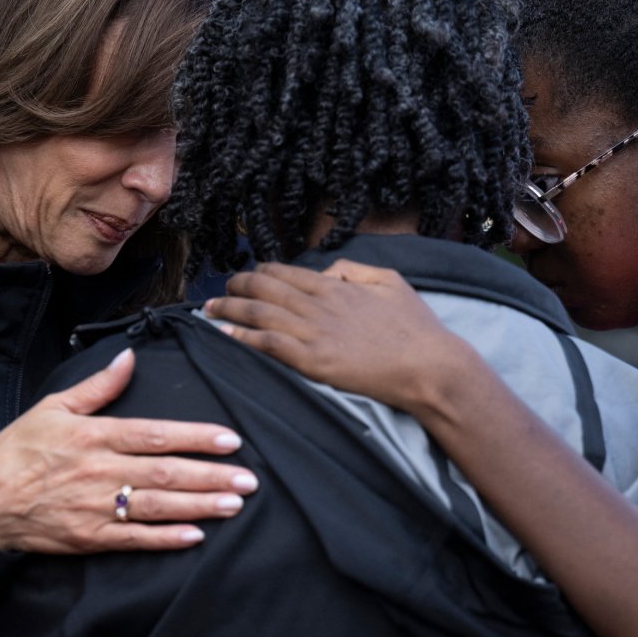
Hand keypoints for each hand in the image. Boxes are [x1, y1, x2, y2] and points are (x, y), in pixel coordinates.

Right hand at [0, 348, 258, 552]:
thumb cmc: (17, 452)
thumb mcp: (53, 408)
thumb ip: (96, 387)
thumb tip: (128, 360)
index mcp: (95, 437)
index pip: (155, 435)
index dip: (196, 437)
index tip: (230, 440)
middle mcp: (100, 471)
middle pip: (166, 473)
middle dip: (211, 475)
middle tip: (248, 479)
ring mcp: (96, 507)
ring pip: (157, 506)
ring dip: (199, 505)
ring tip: (234, 504)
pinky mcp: (89, 538)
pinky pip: (134, 538)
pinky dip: (166, 539)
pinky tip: (195, 536)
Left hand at [205, 260, 479, 411]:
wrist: (429, 367)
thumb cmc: (416, 328)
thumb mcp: (390, 281)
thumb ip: (354, 270)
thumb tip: (326, 271)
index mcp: (336, 285)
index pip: (284, 272)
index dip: (258, 272)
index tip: (244, 277)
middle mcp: (319, 304)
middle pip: (263, 288)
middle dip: (234, 286)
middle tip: (218, 291)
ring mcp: (314, 333)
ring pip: (258, 313)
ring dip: (228, 309)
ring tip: (208, 309)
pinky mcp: (313, 361)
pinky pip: (267, 344)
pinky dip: (242, 336)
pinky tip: (225, 334)